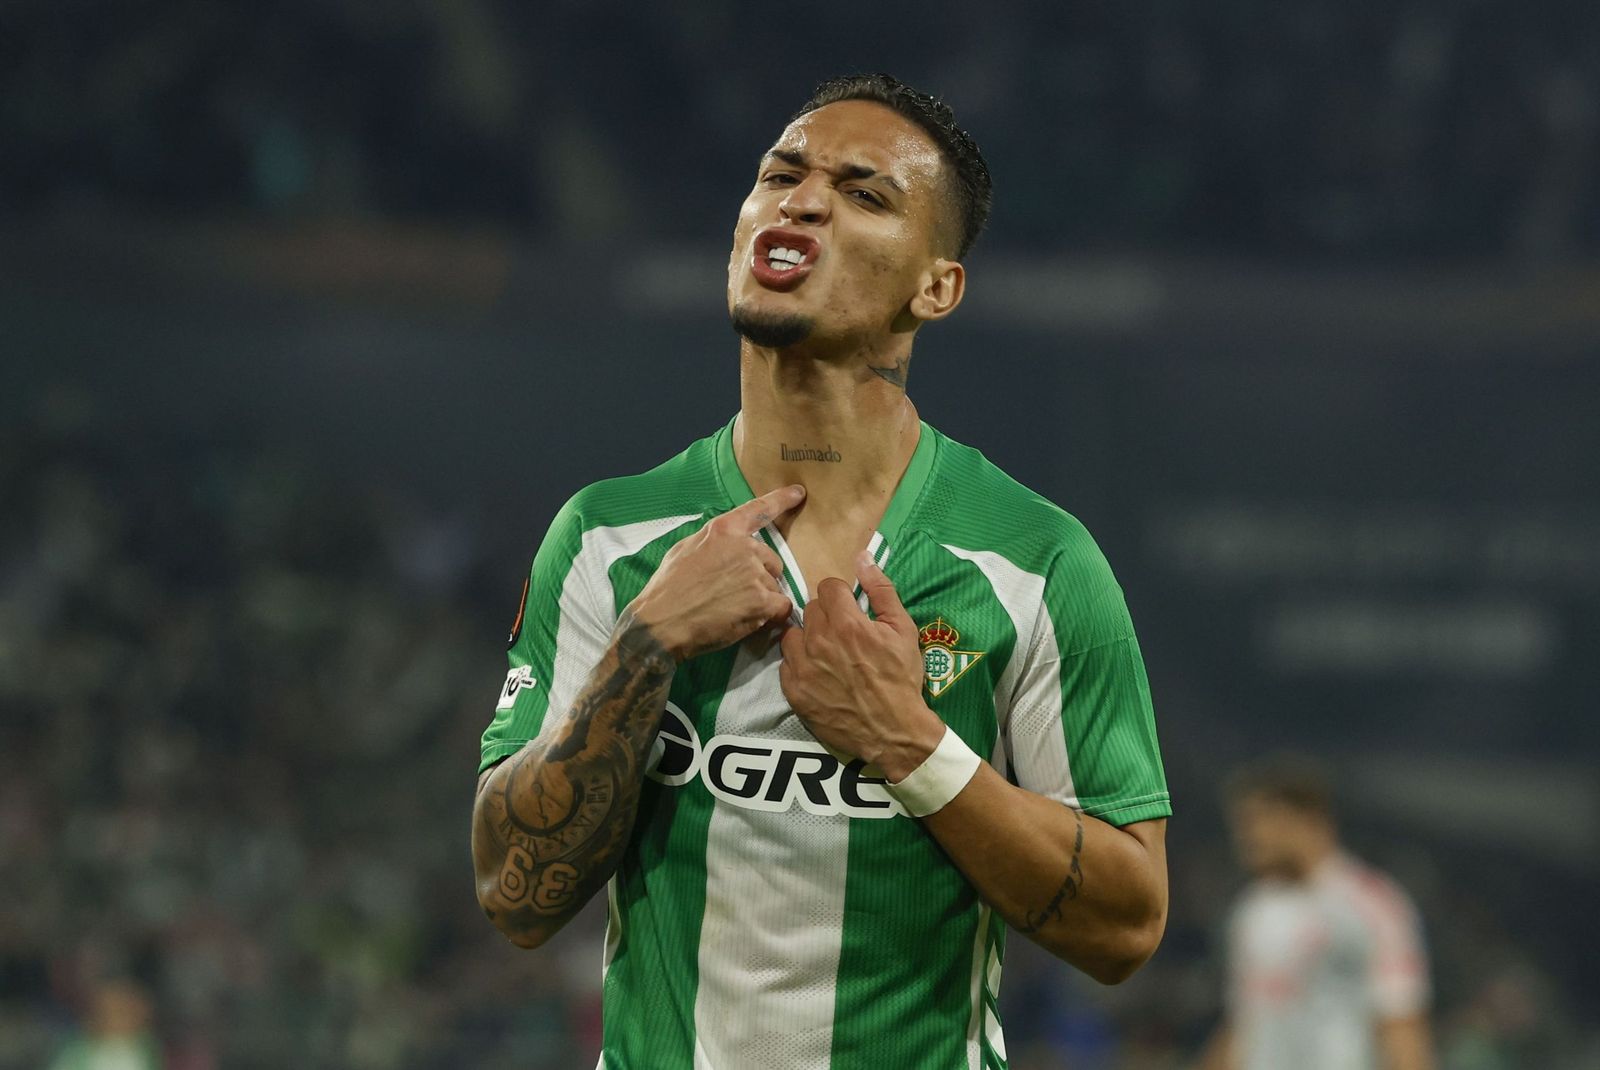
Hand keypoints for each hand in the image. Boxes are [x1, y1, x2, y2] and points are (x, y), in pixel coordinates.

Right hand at [626, 485, 803, 661]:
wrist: (662, 622)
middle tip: (735, 593)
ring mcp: (755, 574)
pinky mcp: (762, 600)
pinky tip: (750, 620)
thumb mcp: (684, 550)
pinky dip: (771, 615)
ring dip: (762, 598)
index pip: (758, 510)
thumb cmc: (667, 588)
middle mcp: (744, 547)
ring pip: (775, 585)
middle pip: (771, 560)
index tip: (798, 492)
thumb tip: (725, 545)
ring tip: (733, 609)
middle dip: (760, 576)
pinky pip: (781, 606)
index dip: (781, 499)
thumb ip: (713, 542)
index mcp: (723, 530)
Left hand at [779, 551, 943, 780]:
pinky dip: (799, 664)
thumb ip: (881, 590)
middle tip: (843, 634)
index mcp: (847, 624)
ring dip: (808, 638)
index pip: (827, 586)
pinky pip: (785, 663)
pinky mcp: (793, 691)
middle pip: (810, 608)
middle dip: (826, 615)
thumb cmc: (902, 678)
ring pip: (793, 633)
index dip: (841, 596)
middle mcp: (819, 642)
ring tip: (826, 653)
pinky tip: (817, 673)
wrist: (893, 731)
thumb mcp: (903, 630)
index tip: (850, 610)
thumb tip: (862, 557)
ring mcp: (803, 668)